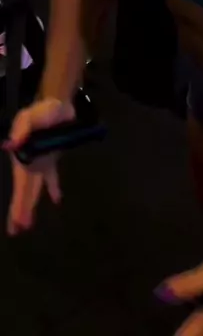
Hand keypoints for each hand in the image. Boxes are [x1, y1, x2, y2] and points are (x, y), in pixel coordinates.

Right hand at [3, 98, 74, 235]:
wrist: (57, 105)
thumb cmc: (42, 111)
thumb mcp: (30, 115)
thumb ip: (23, 128)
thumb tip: (13, 145)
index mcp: (22, 157)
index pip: (20, 185)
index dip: (19, 204)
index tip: (17, 222)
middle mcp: (29, 163)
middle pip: (24, 191)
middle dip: (20, 210)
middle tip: (17, 231)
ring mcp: (40, 162)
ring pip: (34, 188)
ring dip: (30, 204)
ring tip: (26, 225)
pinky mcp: (52, 158)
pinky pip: (51, 176)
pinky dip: (53, 188)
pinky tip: (56, 200)